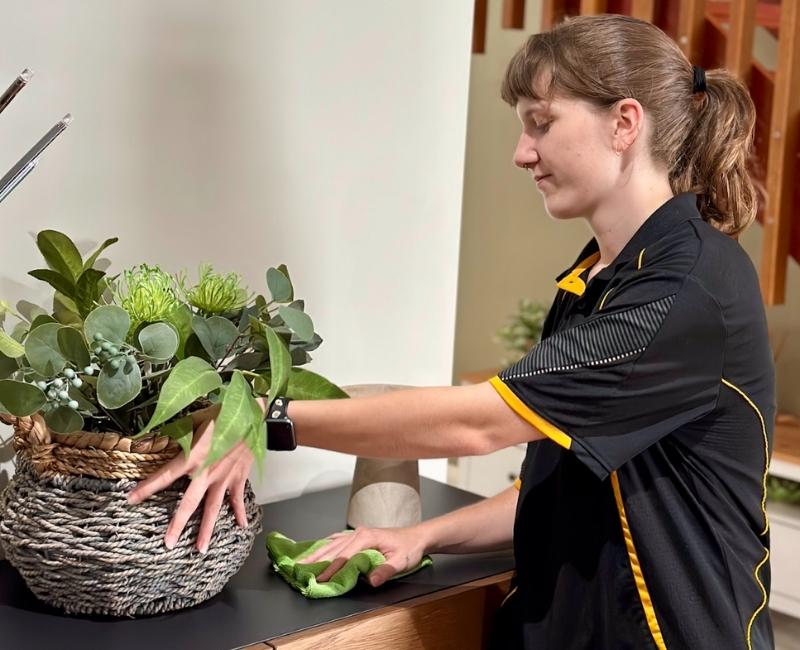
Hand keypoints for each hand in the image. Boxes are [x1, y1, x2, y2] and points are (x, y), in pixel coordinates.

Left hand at [126, 405, 253, 552]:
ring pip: (214, 508)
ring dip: (207, 529)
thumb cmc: (223, 413)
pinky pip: (238, 498)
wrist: (254, 413)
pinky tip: (240, 526)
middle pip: (190, 503)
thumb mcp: (196, 419)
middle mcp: (207, 472)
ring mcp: (225, 477)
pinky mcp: (239, 476)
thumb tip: (156, 435)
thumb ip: (178, 431)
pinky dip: (239, 512)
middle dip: (178, 524)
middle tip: (168, 543)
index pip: (165, 476)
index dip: (147, 488)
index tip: (131, 499)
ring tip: (200, 549)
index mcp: (193, 457)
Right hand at [305, 526, 427, 586]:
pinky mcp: (357, 536)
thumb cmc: (409, 548)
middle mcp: (358, 533)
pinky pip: (336, 540)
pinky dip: (324, 546)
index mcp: (366, 538)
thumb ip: (385, 570)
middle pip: (332, 548)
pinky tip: (316, 550)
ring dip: (316, 553)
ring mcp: (356, 533)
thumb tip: (371, 580)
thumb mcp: (401, 561)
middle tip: (298, 569)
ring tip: (301, 561)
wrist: (416, 537)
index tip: (318, 579)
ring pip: (331, 543)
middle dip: (315, 560)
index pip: (343, 556)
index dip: (330, 569)